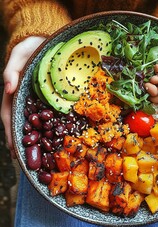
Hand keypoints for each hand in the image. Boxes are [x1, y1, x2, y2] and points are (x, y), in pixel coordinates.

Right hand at [1, 36, 45, 157]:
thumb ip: (11, 69)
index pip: (9, 116)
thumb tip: (8, 88)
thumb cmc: (30, 46)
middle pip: (23, 124)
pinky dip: (51, 126)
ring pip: (36, 122)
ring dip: (37, 138)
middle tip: (27, 160)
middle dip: (24, 142)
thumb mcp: (19, 54)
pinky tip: (55, 136)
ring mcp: (38, 99)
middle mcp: (26, 98)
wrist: (46, 40)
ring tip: (41, 154)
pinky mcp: (50, 96)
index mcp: (15, 92)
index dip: (11, 133)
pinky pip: (50, 113)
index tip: (14, 150)